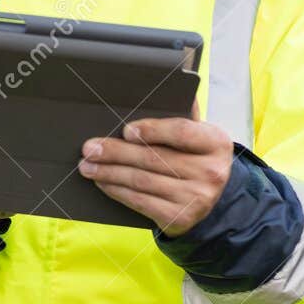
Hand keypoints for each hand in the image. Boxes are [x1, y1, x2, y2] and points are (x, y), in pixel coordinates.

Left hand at [76, 106, 233, 236]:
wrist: (210, 201)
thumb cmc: (194, 157)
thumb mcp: (197, 135)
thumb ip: (181, 112)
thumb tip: (159, 84)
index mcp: (216, 142)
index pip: (181, 132)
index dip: (151, 130)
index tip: (125, 130)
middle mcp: (211, 172)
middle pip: (154, 158)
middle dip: (116, 152)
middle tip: (89, 148)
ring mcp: (197, 198)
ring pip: (142, 181)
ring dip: (109, 172)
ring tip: (87, 165)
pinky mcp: (180, 218)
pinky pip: (141, 201)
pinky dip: (117, 191)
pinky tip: (102, 182)